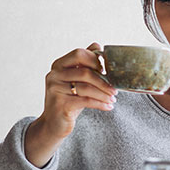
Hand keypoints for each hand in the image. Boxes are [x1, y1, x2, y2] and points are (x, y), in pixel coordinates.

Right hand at [25, 43, 116, 166]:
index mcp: (58, 65)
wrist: (55, 123)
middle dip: (103, 81)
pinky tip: (108, 106)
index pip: (78, 54)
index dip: (95, 59)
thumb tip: (97, 45)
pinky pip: (85, 101)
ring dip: (104, 94)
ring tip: (113, 99)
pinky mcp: (60, 104)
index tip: (107, 70)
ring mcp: (55, 89)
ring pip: (86, 88)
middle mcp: (54, 75)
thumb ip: (84, 63)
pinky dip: (100, 103)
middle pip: (84, 72)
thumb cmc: (69, 99)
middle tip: (115, 89)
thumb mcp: (76, 80)